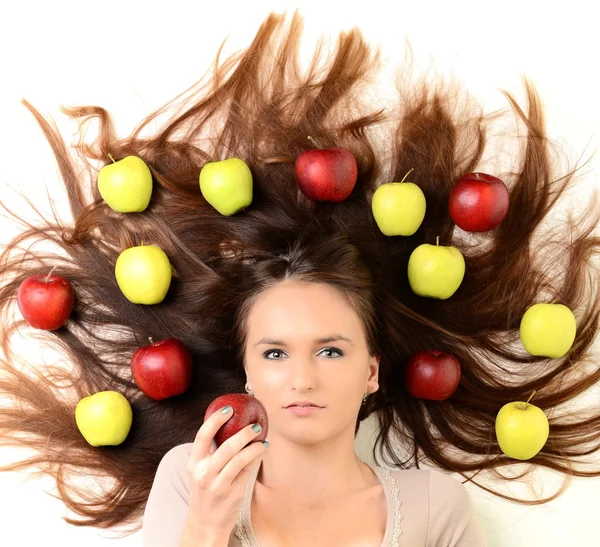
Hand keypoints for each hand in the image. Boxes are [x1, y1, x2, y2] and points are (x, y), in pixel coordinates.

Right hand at [184, 405, 268, 536]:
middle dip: (244, 433)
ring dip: (254, 445)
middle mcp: (205, 473)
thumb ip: (209, 453)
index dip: (216, 420)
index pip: (202, 436)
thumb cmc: (205, 492)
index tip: (229, 409)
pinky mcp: (233, 493)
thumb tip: (228, 427)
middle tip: (255, 425)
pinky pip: (248, 470)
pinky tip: (262, 451)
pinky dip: (256, 458)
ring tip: (262, 439)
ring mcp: (218, 485)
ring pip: (239, 459)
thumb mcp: (199, 472)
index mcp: (194, 464)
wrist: (205, 524)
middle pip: (226, 447)